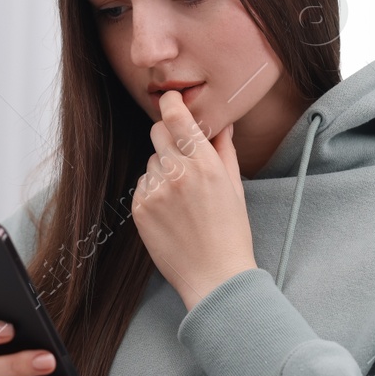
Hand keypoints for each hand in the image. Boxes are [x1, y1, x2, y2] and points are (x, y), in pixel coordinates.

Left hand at [130, 89, 258, 309]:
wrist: (214, 276)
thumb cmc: (230, 232)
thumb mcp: (234, 187)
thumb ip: (224, 150)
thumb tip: (221, 124)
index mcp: (206, 164)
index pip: (177, 118)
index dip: (170, 103)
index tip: (169, 99)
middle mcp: (178, 173)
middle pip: (158, 133)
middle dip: (168, 137)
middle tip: (182, 156)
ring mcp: (155, 191)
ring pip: (150, 162)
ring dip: (162, 169)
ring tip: (182, 197)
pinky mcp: (140, 209)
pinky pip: (142, 185)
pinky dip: (153, 191)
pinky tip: (171, 212)